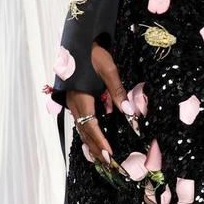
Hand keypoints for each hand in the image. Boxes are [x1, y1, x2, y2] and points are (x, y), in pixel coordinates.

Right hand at [66, 44, 136, 168]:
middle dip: (97, 149)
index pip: (91, 126)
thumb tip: (130, 114)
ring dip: (92, 144)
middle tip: (110, 165)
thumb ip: (118, 92)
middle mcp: (74, 103)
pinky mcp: (76, 100)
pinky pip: (82, 121)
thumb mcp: (108, 69)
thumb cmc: (93, 52)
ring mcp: (73, 102)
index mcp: (81, 97)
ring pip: (82, 128)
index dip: (100, 142)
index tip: (110, 156)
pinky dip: (89, 134)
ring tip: (103, 159)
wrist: (79, 39)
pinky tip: (96, 141)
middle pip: (85, 132)